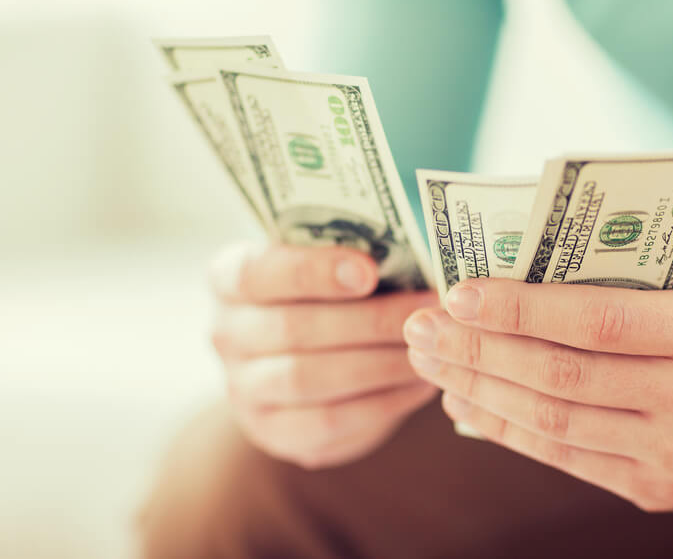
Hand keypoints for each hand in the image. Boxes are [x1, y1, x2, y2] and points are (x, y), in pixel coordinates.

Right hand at [209, 242, 437, 468]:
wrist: (308, 361)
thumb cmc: (330, 295)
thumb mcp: (330, 264)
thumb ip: (354, 257)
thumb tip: (415, 258)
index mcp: (232, 278)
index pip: (258, 271)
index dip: (313, 271)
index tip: (369, 270)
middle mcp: (227, 332)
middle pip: (293, 328)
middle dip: (369, 320)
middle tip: (425, 312)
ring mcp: (243, 388)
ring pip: (310, 378)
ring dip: (380, 363)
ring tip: (429, 349)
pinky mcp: (273, 432)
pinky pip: (328, 422)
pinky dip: (381, 403)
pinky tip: (419, 385)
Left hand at [403, 275, 672, 510]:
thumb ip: (615, 284)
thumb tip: (506, 284)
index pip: (601, 319)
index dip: (522, 309)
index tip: (459, 292)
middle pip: (565, 376)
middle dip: (480, 351)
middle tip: (423, 327)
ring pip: (555, 422)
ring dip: (480, 390)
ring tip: (432, 361)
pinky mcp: (658, 491)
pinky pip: (564, 458)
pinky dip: (507, 429)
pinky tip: (467, 403)